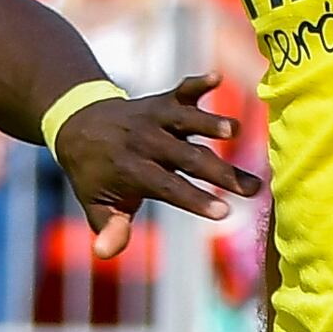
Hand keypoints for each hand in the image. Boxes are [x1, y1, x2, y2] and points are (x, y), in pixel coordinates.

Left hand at [50, 75, 263, 253]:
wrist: (78, 125)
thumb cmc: (96, 175)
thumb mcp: (97, 205)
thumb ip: (109, 228)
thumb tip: (103, 253)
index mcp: (132, 170)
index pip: (168, 187)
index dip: (195, 199)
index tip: (223, 213)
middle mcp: (146, 142)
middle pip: (188, 157)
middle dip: (221, 173)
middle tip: (254, 188)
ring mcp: (155, 118)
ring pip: (185, 120)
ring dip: (208, 122)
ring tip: (234, 130)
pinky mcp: (164, 100)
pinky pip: (182, 90)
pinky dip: (197, 83)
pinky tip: (217, 77)